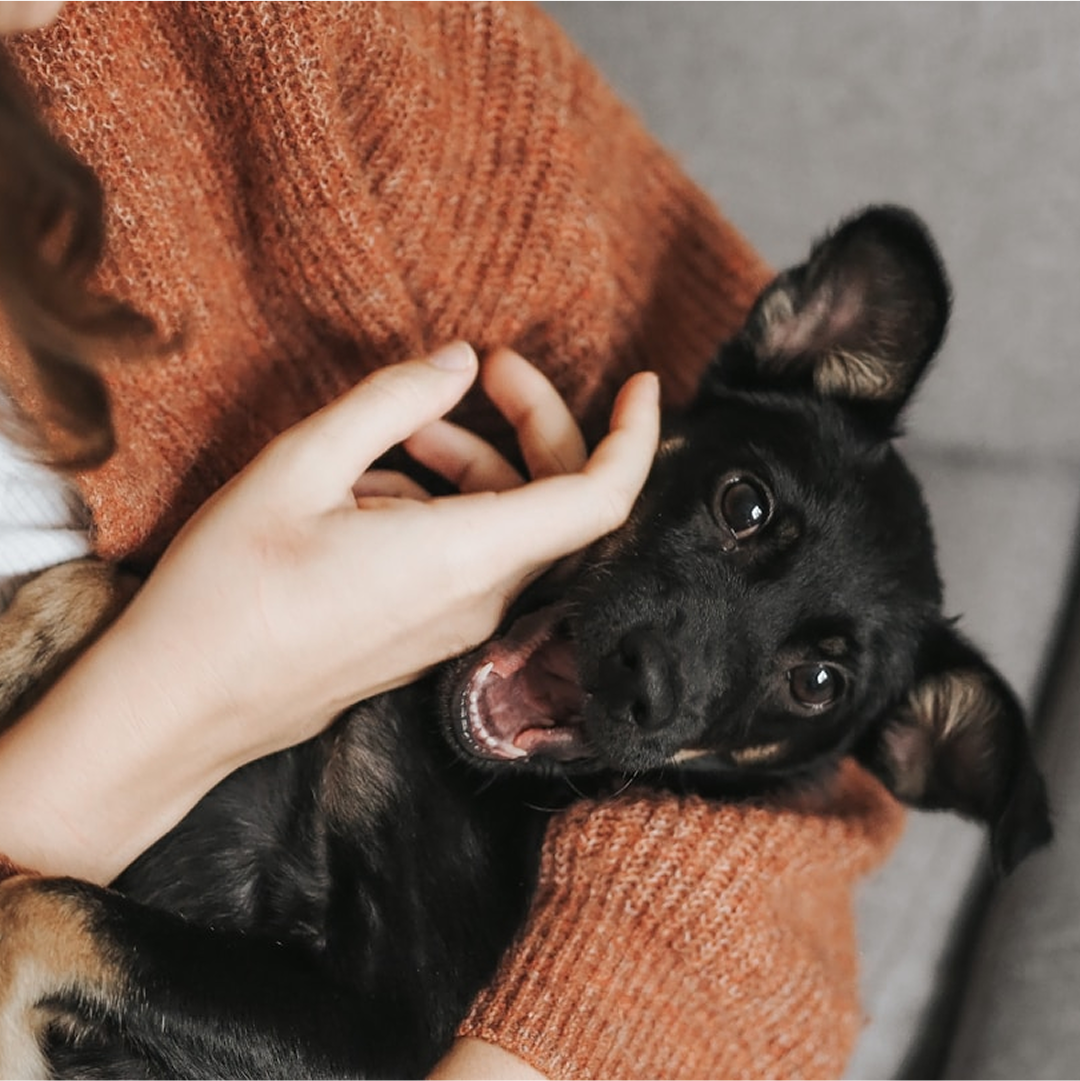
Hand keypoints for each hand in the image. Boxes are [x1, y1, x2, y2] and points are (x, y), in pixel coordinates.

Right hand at [132, 342, 658, 765]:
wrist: (180, 707)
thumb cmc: (228, 591)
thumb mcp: (299, 467)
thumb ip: (390, 403)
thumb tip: (457, 363)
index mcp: (465, 557)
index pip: (600, 500)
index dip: (635, 437)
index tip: (641, 382)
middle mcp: (478, 600)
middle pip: (555, 502)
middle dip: (533, 423)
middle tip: (482, 370)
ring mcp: (455, 627)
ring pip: (507, 527)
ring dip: (473, 463)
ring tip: (400, 432)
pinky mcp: (427, 638)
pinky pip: (469, 559)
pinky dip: (444, 505)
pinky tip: (371, 487)